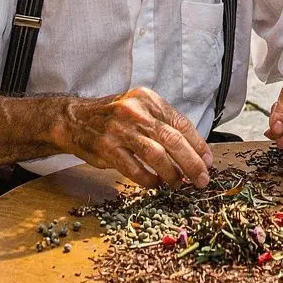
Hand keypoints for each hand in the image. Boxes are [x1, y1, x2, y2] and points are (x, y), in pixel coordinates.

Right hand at [64, 87, 212, 188]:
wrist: (75, 119)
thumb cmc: (113, 117)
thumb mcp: (139, 109)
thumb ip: (162, 124)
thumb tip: (193, 149)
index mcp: (148, 99)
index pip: (180, 123)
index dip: (198, 144)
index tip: (208, 161)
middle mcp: (136, 111)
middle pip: (172, 139)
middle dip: (192, 162)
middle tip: (201, 179)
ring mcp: (120, 129)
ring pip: (156, 155)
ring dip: (172, 173)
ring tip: (179, 183)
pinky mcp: (108, 148)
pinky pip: (135, 169)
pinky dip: (149, 179)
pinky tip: (155, 183)